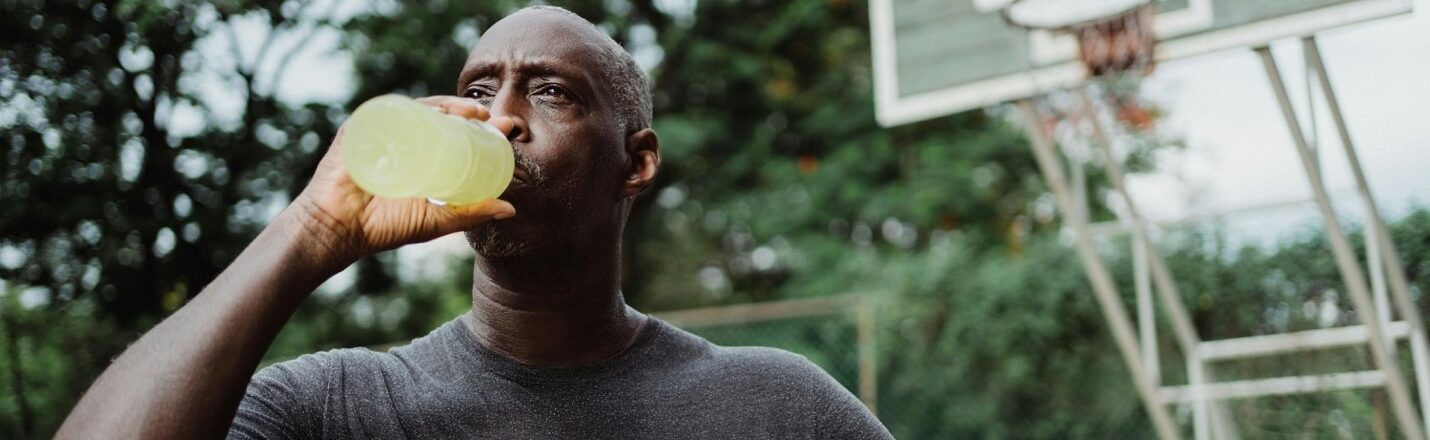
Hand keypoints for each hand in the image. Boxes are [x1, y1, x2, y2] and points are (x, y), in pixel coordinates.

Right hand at [291, 96, 515, 264]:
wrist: (337, 232)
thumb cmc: (382, 228)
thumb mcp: (436, 221)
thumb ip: (470, 213)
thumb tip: (511, 209)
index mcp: (419, 154)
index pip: (453, 132)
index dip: (481, 127)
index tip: (508, 128)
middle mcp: (400, 137)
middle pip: (439, 116)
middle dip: (468, 112)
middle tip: (494, 117)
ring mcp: (378, 130)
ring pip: (417, 109)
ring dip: (446, 106)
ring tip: (471, 113)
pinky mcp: (358, 129)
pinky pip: (385, 111)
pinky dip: (409, 108)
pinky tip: (433, 112)